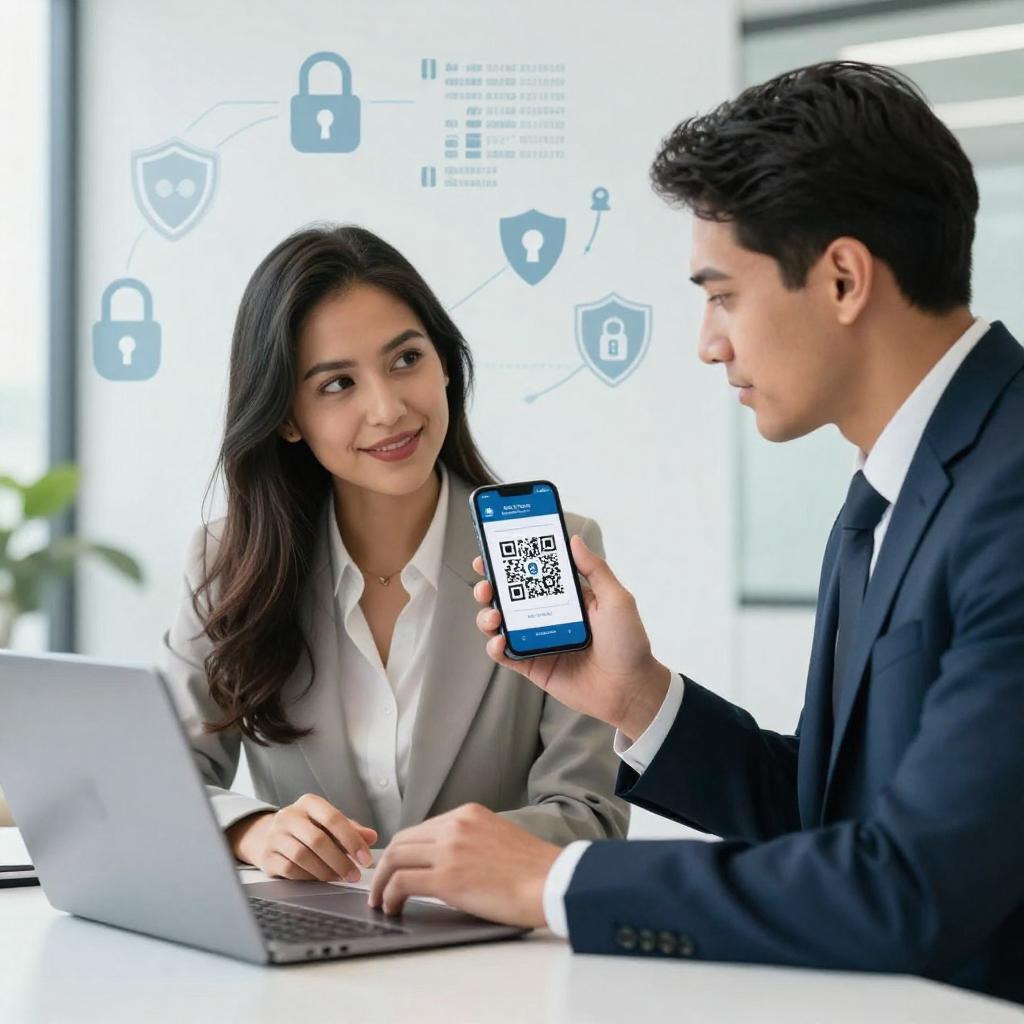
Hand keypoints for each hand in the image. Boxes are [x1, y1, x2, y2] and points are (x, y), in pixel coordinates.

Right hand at [226, 793, 377, 882]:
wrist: (267, 835)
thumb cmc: (306, 828)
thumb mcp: (328, 823)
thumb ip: (350, 829)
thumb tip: (371, 837)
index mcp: (308, 803)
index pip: (333, 818)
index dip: (351, 839)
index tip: (365, 858)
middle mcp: (289, 816)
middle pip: (318, 840)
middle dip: (340, 860)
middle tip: (355, 875)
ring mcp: (275, 836)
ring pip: (303, 856)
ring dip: (325, 871)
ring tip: (339, 877)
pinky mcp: (267, 857)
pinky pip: (290, 870)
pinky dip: (309, 877)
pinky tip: (320, 879)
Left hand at [368, 803, 558, 927]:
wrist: (553, 882)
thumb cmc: (534, 869)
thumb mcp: (498, 837)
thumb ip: (470, 840)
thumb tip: (447, 860)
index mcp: (468, 813)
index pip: (421, 829)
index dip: (402, 850)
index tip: (394, 866)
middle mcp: (455, 825)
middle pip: (402, 841)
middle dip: (385, 865)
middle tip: (379, 886)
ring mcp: (449, 849)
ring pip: (396, 859)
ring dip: (382, 883)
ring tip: (381, 901)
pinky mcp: (446, 877)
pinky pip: (402, 883)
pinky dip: (390, 895)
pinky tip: (392, 907)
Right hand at [473, 534, 671, 741]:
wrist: (630, 689)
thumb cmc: (629, 643)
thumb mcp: (616, 599)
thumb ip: (595, 569)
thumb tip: (574, 540)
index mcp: (565, 597)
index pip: (533, 574)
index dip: (512, 563)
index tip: (494, 550)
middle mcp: (548, 616)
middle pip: (509, 597)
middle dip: (491, 586)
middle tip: (486, 582)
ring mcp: (538, 640)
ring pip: (501, 624)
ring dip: (488, 616)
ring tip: (493, 615)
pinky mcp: (533, 665)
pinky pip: (506, 655)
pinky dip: (495, 647)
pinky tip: (499, 641)